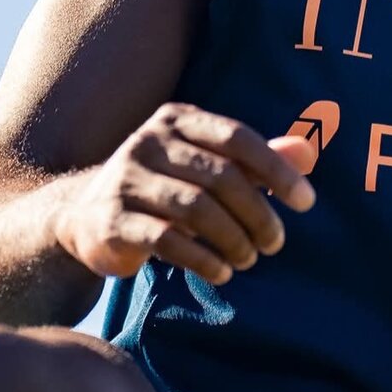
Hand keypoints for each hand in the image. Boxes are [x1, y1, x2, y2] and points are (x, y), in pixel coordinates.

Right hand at [52, 103, 316, 284]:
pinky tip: (222, 272)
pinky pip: (166, 240)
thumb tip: (308, 152)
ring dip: (233, 238)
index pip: (237, 137)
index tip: (305, 202)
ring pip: (195, 209)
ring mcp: (126, 180)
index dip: (276, 169)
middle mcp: (149, 141)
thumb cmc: (164, 184)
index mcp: (178, 119)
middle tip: (277, 242)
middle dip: (257, 212)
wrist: (83, 213)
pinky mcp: (111, 221)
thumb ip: (258, 158)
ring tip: (251, 258)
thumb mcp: (207, 164)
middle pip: (219, 176)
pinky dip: (202, 259)